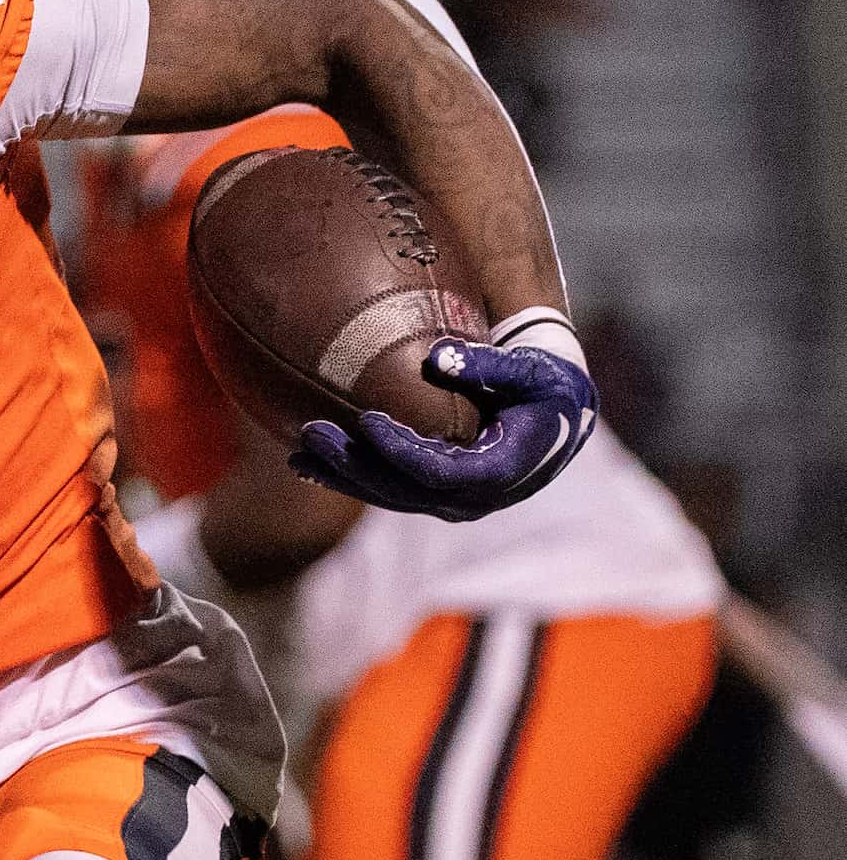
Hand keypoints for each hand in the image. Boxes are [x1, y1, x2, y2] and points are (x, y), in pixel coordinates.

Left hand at [292, 333, 595, 521]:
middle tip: (310, 432)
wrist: (560, 415)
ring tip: (298, 451)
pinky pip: (389, 492)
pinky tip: (307, 465)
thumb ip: (491, 365)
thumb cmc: (546, 385)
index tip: (364, 418)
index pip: (438, 471)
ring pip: (389, 496)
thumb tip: (437, 358)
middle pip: (402, 490)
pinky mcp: (437, 496)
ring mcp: (454, 502)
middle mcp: (474, 498)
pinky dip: (350, 478)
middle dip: (353, 464)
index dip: (399, 449)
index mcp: (500, 471)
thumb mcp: (531, 372)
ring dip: (342, 474)